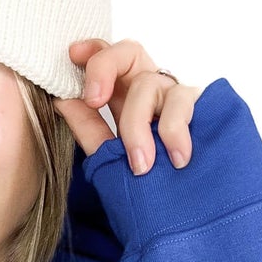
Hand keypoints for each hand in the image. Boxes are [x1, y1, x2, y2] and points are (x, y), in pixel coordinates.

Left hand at [57, 38, 202, 173]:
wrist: (181, 211)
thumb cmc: (143, 178)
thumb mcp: (108, 152)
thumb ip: (87, 126)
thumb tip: (62, 98)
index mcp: (124, 92)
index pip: (107, 56)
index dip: (91, 50)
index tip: (74, 56)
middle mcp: (149, 86)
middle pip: (129, 52)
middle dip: (105, 69)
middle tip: (94, 101)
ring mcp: (173, 95)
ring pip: (150, 83)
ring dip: (137, 125)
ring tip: (140, 165)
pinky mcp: (200, 106)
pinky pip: (183, 103)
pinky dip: (174, 130)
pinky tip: (175, 158)